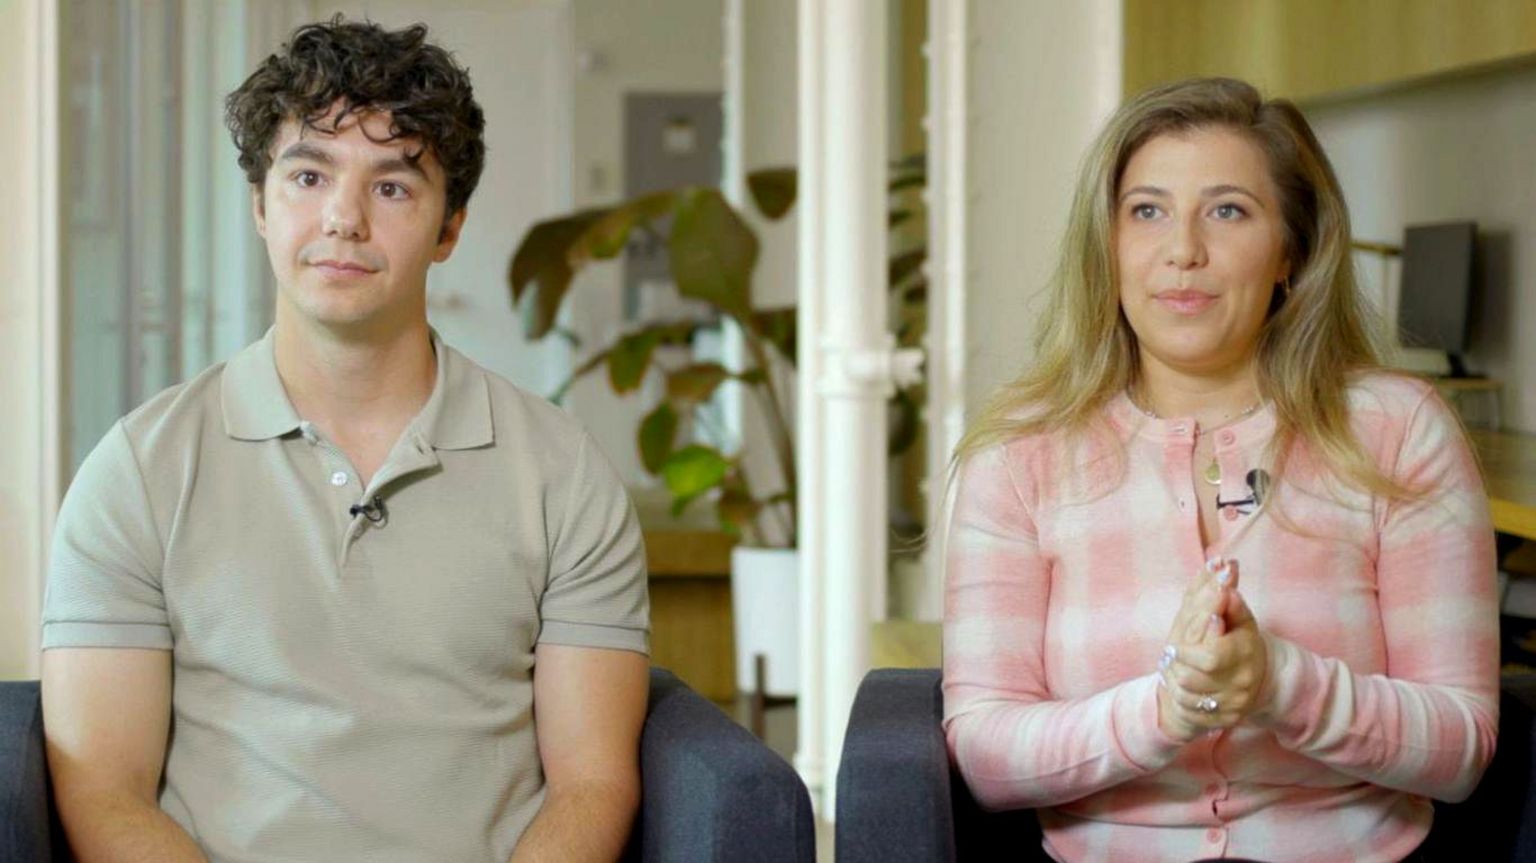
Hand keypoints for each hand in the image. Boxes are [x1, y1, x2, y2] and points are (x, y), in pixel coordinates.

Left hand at [1156, 558, 1235, 740]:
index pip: (1209, 657)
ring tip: (1176, 666)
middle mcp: (1242, 682)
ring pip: (1186, 695)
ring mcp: (1233, 705)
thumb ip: (1226, 594)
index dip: (1188, 650)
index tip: (1176, 643)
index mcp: (1246, 652)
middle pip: (1192, 678)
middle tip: (1173, 652)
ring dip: (1173, 679)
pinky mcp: (1224, 722)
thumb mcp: (1236, 616)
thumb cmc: (1238, 640)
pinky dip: (1178, 697)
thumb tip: (1224, 567)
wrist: (1254, 681)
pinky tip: (1180, 684)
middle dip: (1176, 664)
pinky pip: (1189, 713)